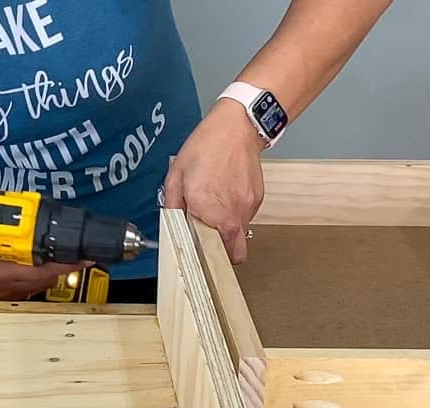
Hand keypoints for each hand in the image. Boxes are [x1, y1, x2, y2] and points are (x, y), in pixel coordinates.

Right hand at [0, 212, 89, 300]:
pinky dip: (35, 280)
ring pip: (36, 288)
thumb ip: (25, 230)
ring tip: (58, 261)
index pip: (43, 272)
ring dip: (49, 275)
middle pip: (43, 282)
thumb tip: (55, 228)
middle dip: (61, 269)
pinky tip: (39, 270)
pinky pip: (25, 290)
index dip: (66, 265)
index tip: (84, 260)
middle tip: (76, 258)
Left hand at [161, 98, 265, 263]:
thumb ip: (173, 204)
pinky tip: (227, 195)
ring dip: (229, 231)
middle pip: (235, 253)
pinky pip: (246, 217)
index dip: (208, 257)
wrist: (237, 128)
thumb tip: (172, 223)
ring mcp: (247, 207)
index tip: (200, 253)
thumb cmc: (207, 146)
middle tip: (210, 240)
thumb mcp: (177, 173)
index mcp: (208, 208)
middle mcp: (231, 212)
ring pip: (241, 236)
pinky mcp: (257, 200)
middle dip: (223, 253)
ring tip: (217, 208)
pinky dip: (237, 214)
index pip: (215, 253)